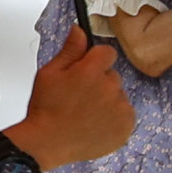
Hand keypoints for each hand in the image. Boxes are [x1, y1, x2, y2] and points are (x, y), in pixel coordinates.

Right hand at [20, 33, 138, 168]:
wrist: (48, 142)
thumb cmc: (45, 108)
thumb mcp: (49, 73)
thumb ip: (69, 50)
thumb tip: (79, 30)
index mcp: (91, 71)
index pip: (107, 52)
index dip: (95, 60)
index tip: (84, 71)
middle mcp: (110, 87)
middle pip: (112, 76)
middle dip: (99, 82)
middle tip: (79, 96)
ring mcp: (120, 108)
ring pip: (118, 96)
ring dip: (107, 100)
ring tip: (85, 113)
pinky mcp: (126, 126)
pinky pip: (125, 115)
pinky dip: (114, 118)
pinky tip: (95, 124)